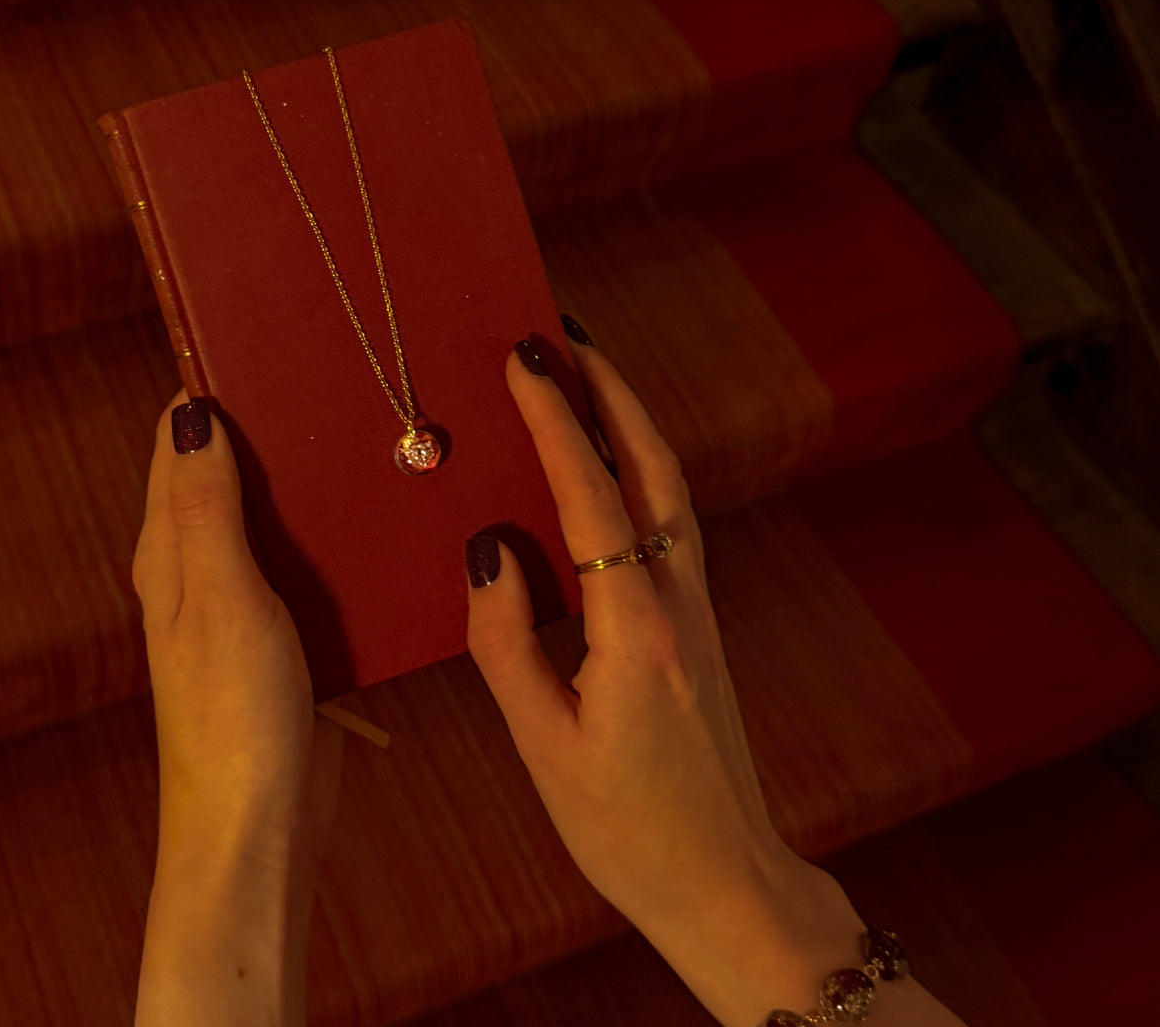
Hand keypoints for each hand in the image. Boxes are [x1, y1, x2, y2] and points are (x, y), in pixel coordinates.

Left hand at [131, 387, 342, 1026]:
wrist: (263, 826)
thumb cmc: (230, 720)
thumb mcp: (220, 599)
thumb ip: (205, 507)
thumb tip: (191, 410)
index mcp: (173, 551)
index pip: (184, 439)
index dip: (219, 384)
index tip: (271, 336)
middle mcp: (205, 569)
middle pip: (242, 470)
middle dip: (284, 425)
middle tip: (348, 377)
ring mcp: (251, 604)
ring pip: (288, 518)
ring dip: (321, 482)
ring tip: (381, 433)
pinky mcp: (295, 637)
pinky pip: (320, 567)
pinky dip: (346, 539)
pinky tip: (389, 523)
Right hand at [465, 333, 867, 1026]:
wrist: (724, 880)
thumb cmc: (628, 829)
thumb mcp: (542, 746)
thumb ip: (505, 642)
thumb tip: (489, 552)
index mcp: (636, 630)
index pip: (591, 495)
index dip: (556, 419)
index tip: (525, 357)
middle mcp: (679, 605)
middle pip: (652, 468)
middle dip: (609, 391)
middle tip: (563, 333)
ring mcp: (699, 613)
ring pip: (671, 490)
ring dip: (631, 423)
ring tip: (586, 377)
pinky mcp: (699, 629)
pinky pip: (671, 525)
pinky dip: (640, 472)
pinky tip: (612, 467)